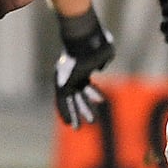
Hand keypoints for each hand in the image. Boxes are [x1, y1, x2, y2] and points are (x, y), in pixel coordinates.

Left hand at [53, 10, 114, 127]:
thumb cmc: (96, 44)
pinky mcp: (62, 84)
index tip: (99, 103)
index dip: (91, 95)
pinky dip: (65, 111)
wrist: (84, 40)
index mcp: (82, 69)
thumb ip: (103, 61)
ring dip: (78, 113)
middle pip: (79, 95)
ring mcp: (67, 80)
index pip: (85, 85)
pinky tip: (68, 123)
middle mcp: (72, 75)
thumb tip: (98, 69)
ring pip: (72, 101)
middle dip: (85, 108)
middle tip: (92, 121)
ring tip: (82, 127)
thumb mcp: (105, 52)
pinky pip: (62, 101)